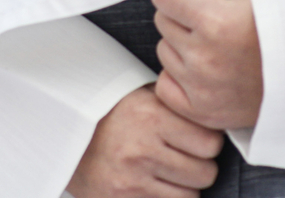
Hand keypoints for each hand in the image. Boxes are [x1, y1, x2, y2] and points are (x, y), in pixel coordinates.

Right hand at [67, 84, 222, 197]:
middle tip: (185, 157)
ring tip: (170, 172)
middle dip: (200, 166)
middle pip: (205, 172)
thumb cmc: (112, 115)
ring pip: (191, 195)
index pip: (211, 141)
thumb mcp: (143, 97)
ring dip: (186, 186)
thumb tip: (216, 116)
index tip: (200, 139)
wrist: (68, 138)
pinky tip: (158, 185)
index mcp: (151, 117)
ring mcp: (133, 179)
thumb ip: (177, 107)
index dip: (209, 142)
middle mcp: (143, 149)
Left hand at [152, 0, 261, 130]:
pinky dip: (180, 77)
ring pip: (165, 52)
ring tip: (217, 46)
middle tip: (215, 20)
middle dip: (184, 16)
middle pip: (164, 21)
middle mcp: (204, 59)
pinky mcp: (203, 112)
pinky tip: (206, 70)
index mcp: (217, 23)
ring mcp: (202, 89)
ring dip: (184, 45)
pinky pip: (166, 86)